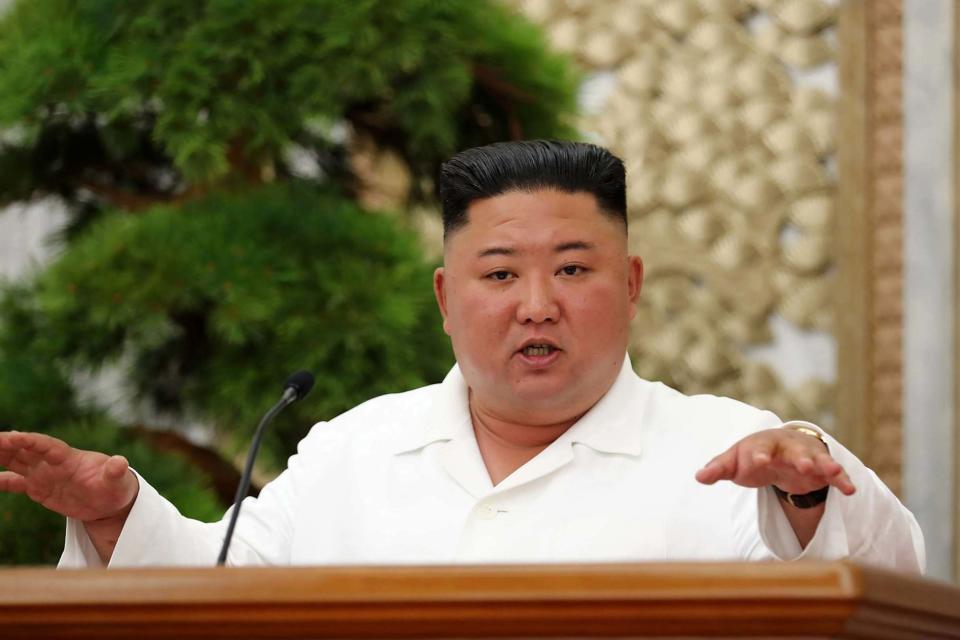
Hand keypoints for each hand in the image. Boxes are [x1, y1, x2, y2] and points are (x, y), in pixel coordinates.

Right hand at [0, 430, 138, 522]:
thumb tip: (120, 462)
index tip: (12, 436)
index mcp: (69, 458)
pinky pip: (15, 483)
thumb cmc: (116, 487)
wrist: (111, 502)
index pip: (46, 445)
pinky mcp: (39, 489)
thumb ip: (115, 471)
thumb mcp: (118, 480)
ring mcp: (44, 475)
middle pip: (25, 450)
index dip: (29, 440)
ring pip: (16, 461)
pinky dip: (2, 480)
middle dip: (5, 444)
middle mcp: (53, 463)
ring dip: (0, 456)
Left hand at [695, 428, 855, 496]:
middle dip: (799, 458)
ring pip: (817, 459)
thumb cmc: (751, 456)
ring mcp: (806, 456)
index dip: (758, 455)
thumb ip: (718, 468)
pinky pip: (833, 473)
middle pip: (793, 451)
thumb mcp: (734, 461)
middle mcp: (787, 447)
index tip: (758, 462)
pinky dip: (841, 479)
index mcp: (762, 444)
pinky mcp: (821, 469)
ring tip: (833, 472)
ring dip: (824, 464)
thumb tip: (698, 477)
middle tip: (805, 465)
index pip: (759, 448)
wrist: (778, 450)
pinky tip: (850, 489)